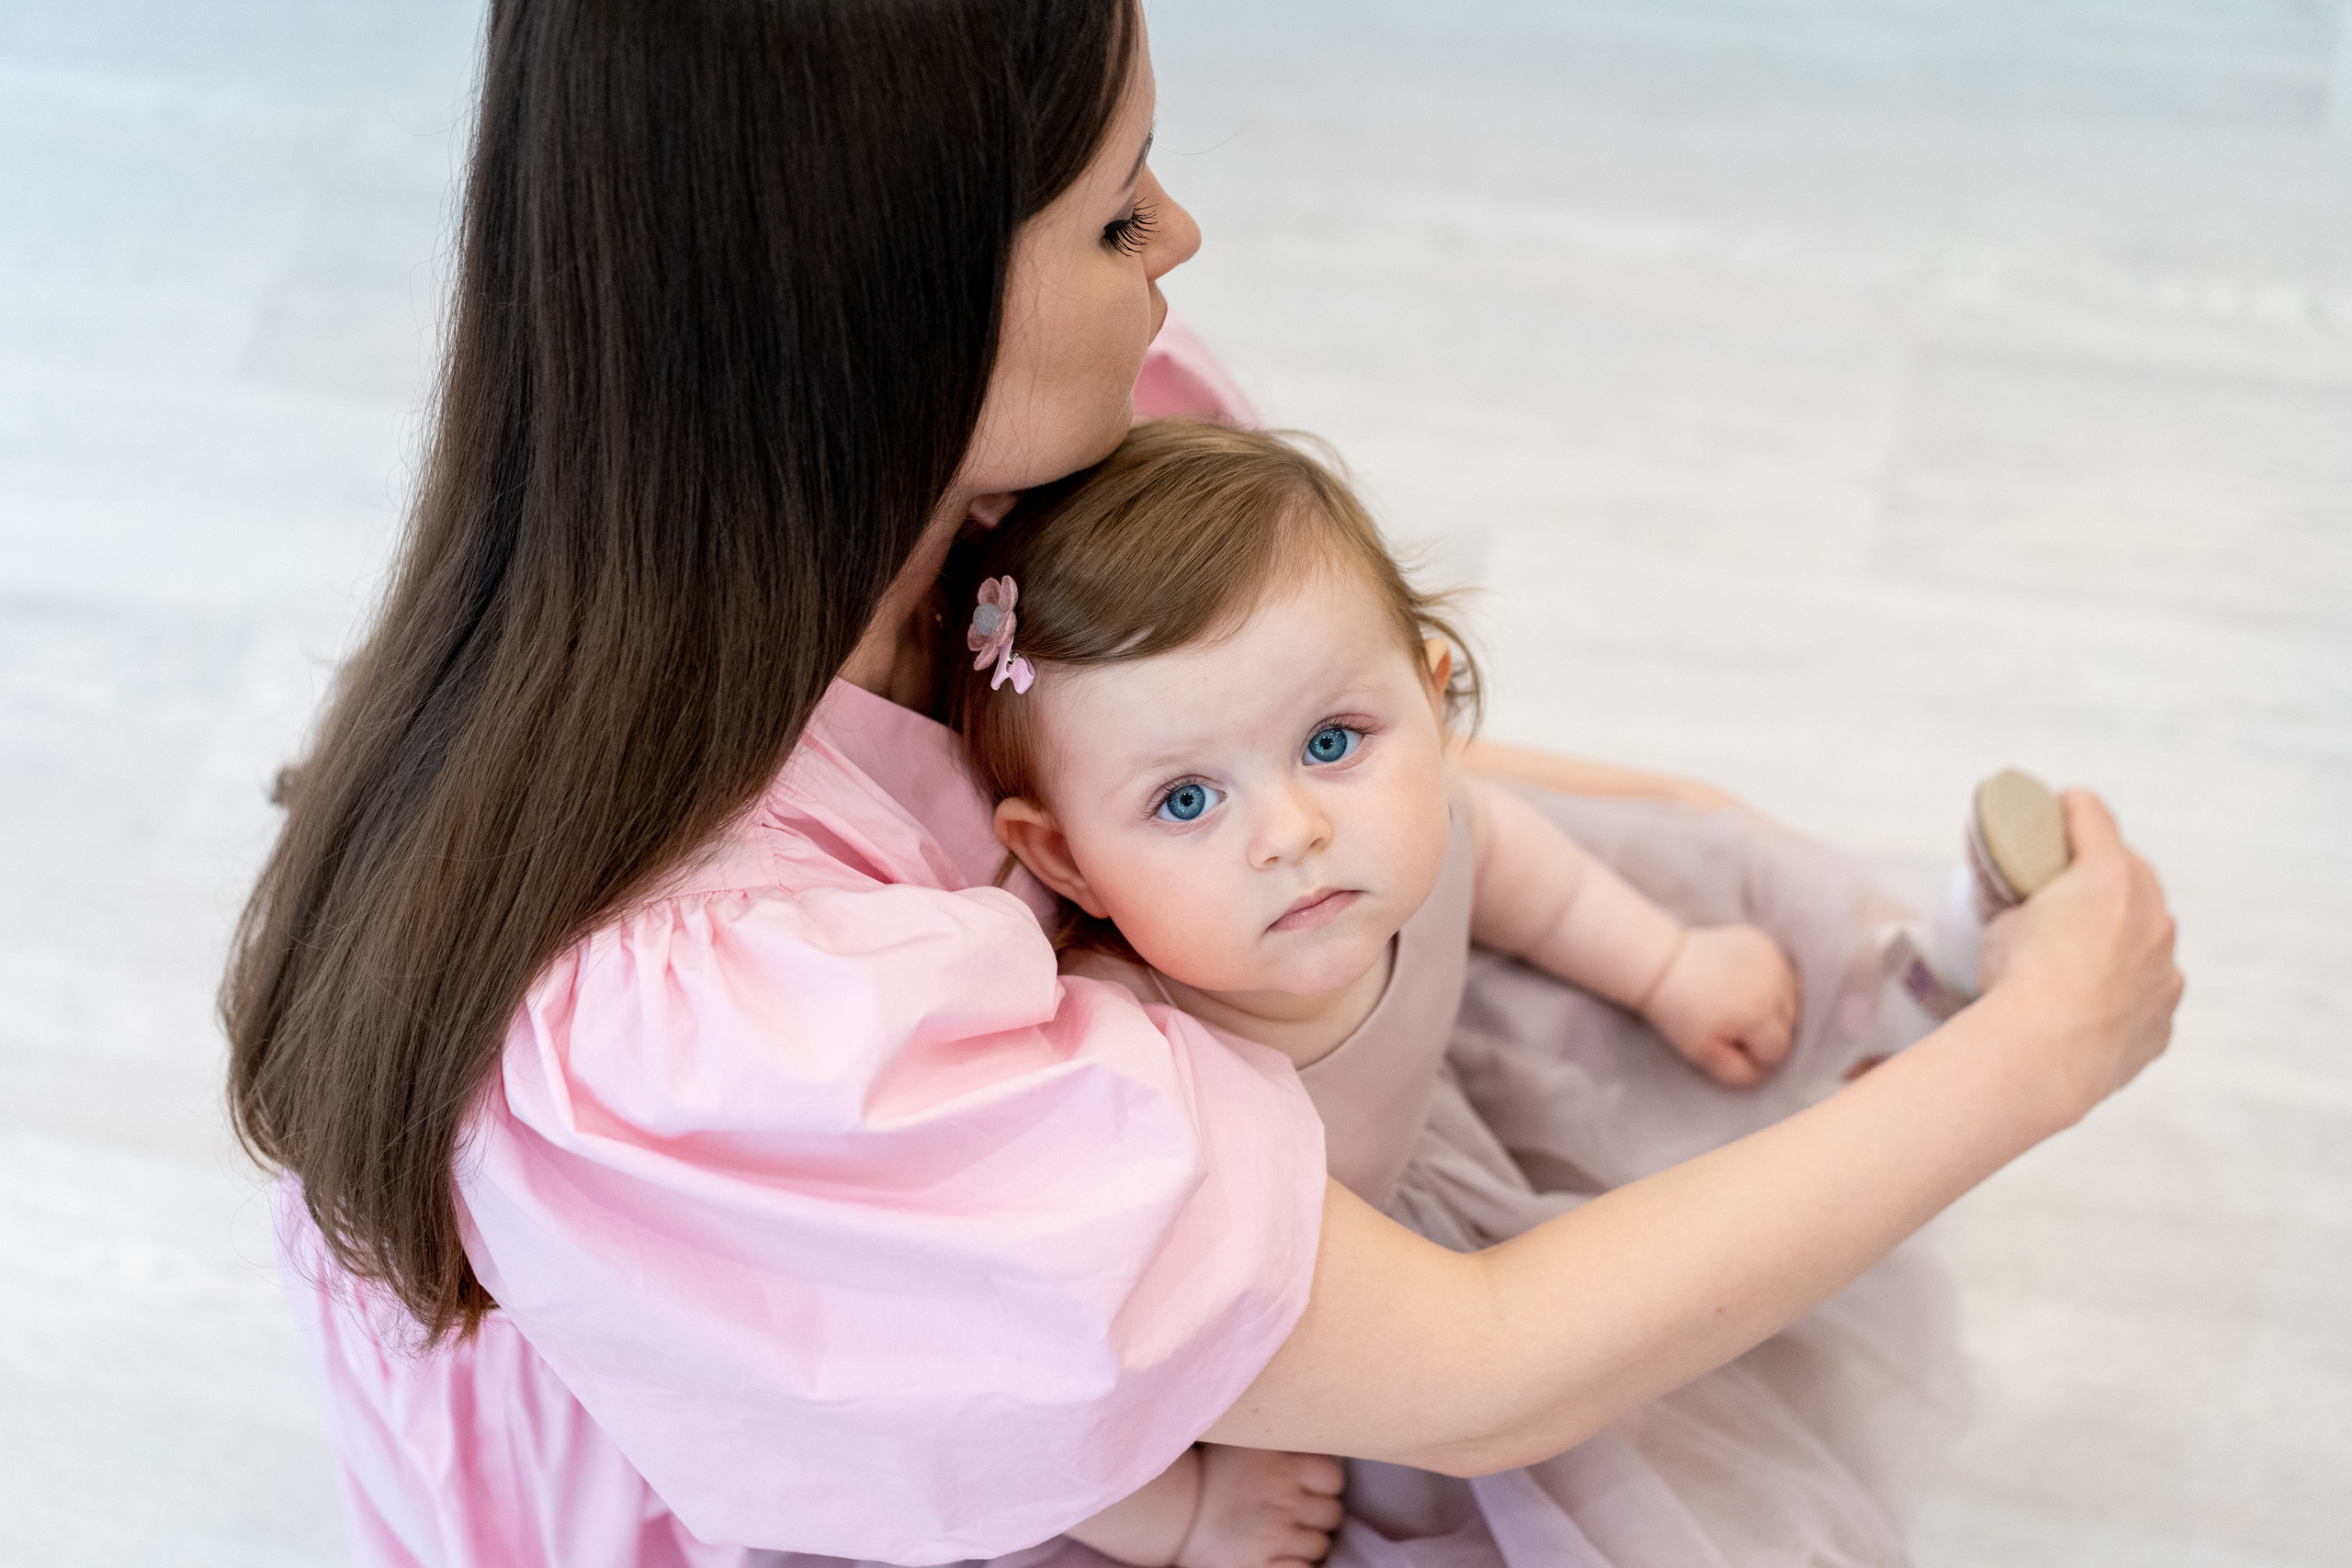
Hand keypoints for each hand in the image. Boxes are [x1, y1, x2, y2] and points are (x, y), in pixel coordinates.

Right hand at [1175, 1445, 1344, 1567]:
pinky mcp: (1260, 1567)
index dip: (1325, 1486)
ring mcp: (1273, 1535)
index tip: (1309, 1489)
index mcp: (1279, 1464)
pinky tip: (1281, 1554)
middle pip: (1331, 1513)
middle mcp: (1281, 1498)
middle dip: (1319, 1515)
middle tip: (1297, 1514)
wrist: (1172, 1511)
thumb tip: (1321, 1438)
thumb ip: (1283, 1444)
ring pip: (1320, 1545)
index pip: (1333, 1478)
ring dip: (1308, 1542)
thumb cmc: (1210, 1473)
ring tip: (1284, 1534)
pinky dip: (1299, 1564)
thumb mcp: (1247, 1442)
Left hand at [1641, 925, 1799, 1087]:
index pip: (1777, 1050)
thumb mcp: (1703, 1054)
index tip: (1726, 1040)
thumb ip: (1739, 1073)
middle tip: (1729, 1022)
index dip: (1752, 1052)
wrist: (1661, 963)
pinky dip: (1767, 983)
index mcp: (1762, 1013)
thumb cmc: (1679, 1012)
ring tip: (1736, 1003)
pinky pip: (1779, 973)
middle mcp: (1775, 985)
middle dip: (1764, 1030)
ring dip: (1770, 1007)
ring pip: (1789, 998)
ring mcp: (1772, 959)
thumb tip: (1764, 1073)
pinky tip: (1740, 982)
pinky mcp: (1763, 943)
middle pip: (1788, 1024)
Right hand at [1977, 790, 2180, 1125]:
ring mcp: (2165, 969)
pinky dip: (2128, 987)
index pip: (2092, 816)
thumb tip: (2024, 911)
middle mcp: (2151, 916)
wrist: (2043, 1057)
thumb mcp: (2000, 924)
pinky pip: (2150, 989)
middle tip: (2068, 882)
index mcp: (2108, 877)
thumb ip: (2024, 906)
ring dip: (2123, 930)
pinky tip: (2094, 1003)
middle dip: (2104, 869)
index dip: (2070, 807)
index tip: (2059, 807)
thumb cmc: (2016, 980)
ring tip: (2082, 950)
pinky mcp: (2164, 1017)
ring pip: (2150, 932)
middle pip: (2134, 870)